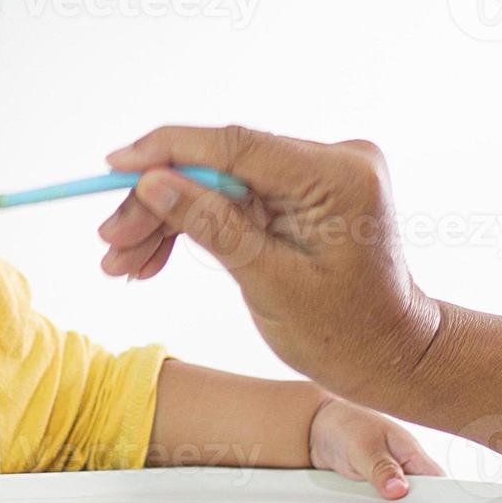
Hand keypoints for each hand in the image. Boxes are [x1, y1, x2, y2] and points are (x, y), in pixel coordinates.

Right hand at [99, 124, 440, 404]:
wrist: (390, 356)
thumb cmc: (343, 333)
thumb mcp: (269, 284)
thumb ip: (211, 225)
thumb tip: (151, 182)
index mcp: (338, 176)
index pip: (236, 145)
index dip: (167, 151)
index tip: (113, 165)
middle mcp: (333, 160)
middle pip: (220, 166)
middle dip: (160, 203)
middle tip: (111, 241)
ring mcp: (320, 173)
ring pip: (220, 183)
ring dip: (169, 220)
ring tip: (122, 262)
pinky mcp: (304, 190)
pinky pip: (237, 197)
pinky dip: (196, 225)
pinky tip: (152, 256)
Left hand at [308, 397, 443, 498]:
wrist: (314, 430)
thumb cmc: (344, 426)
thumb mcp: (362, 445)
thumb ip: (380, 467)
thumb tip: (399, 490)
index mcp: (411, 454)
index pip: (438, 482)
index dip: (440, 502)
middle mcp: (403, 471)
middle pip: (419, 501)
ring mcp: (386, 485)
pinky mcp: (370, 495)